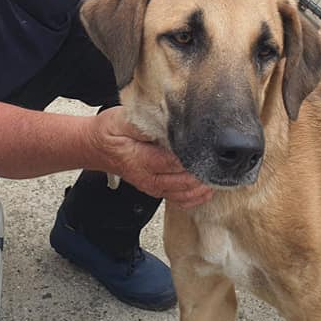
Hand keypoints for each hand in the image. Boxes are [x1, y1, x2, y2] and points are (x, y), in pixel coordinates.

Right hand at [89, 107, 212, 208]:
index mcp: (141, 159)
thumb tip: (168, 124)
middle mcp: (148, 178)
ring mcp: (153, 187)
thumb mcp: (122, 120)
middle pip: (182, 181)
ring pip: (183, 194)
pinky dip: (195, 198)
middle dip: (203, 174)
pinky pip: (178, 200)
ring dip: (202, 188)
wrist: (97, 147)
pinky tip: (207, 190)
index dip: (193, 158)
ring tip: (220, 177)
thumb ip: (145, 124)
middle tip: (223, 164)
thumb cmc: (110, 131)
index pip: (173, 162)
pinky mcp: (156, 190)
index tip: (210, 150)